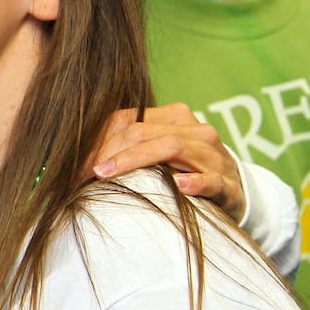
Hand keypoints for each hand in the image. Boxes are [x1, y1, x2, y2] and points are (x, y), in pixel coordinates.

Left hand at [92, 104, 245, 219]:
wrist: (235, 191)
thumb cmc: (187, 170)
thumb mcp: (160, 154)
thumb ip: (128, 149)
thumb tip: (78, 161)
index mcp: (175, 118)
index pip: (129, 120)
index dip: (98, 141)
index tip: (74, 163)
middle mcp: (195, 131)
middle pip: (144, 132)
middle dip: (109, 152)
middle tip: (82, 174)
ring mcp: (212, 155)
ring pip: (171, 147)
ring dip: (135, 160)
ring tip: (108, 174)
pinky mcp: (227, 183)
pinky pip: (210, 179)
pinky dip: (194, 181)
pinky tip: (178, 185)